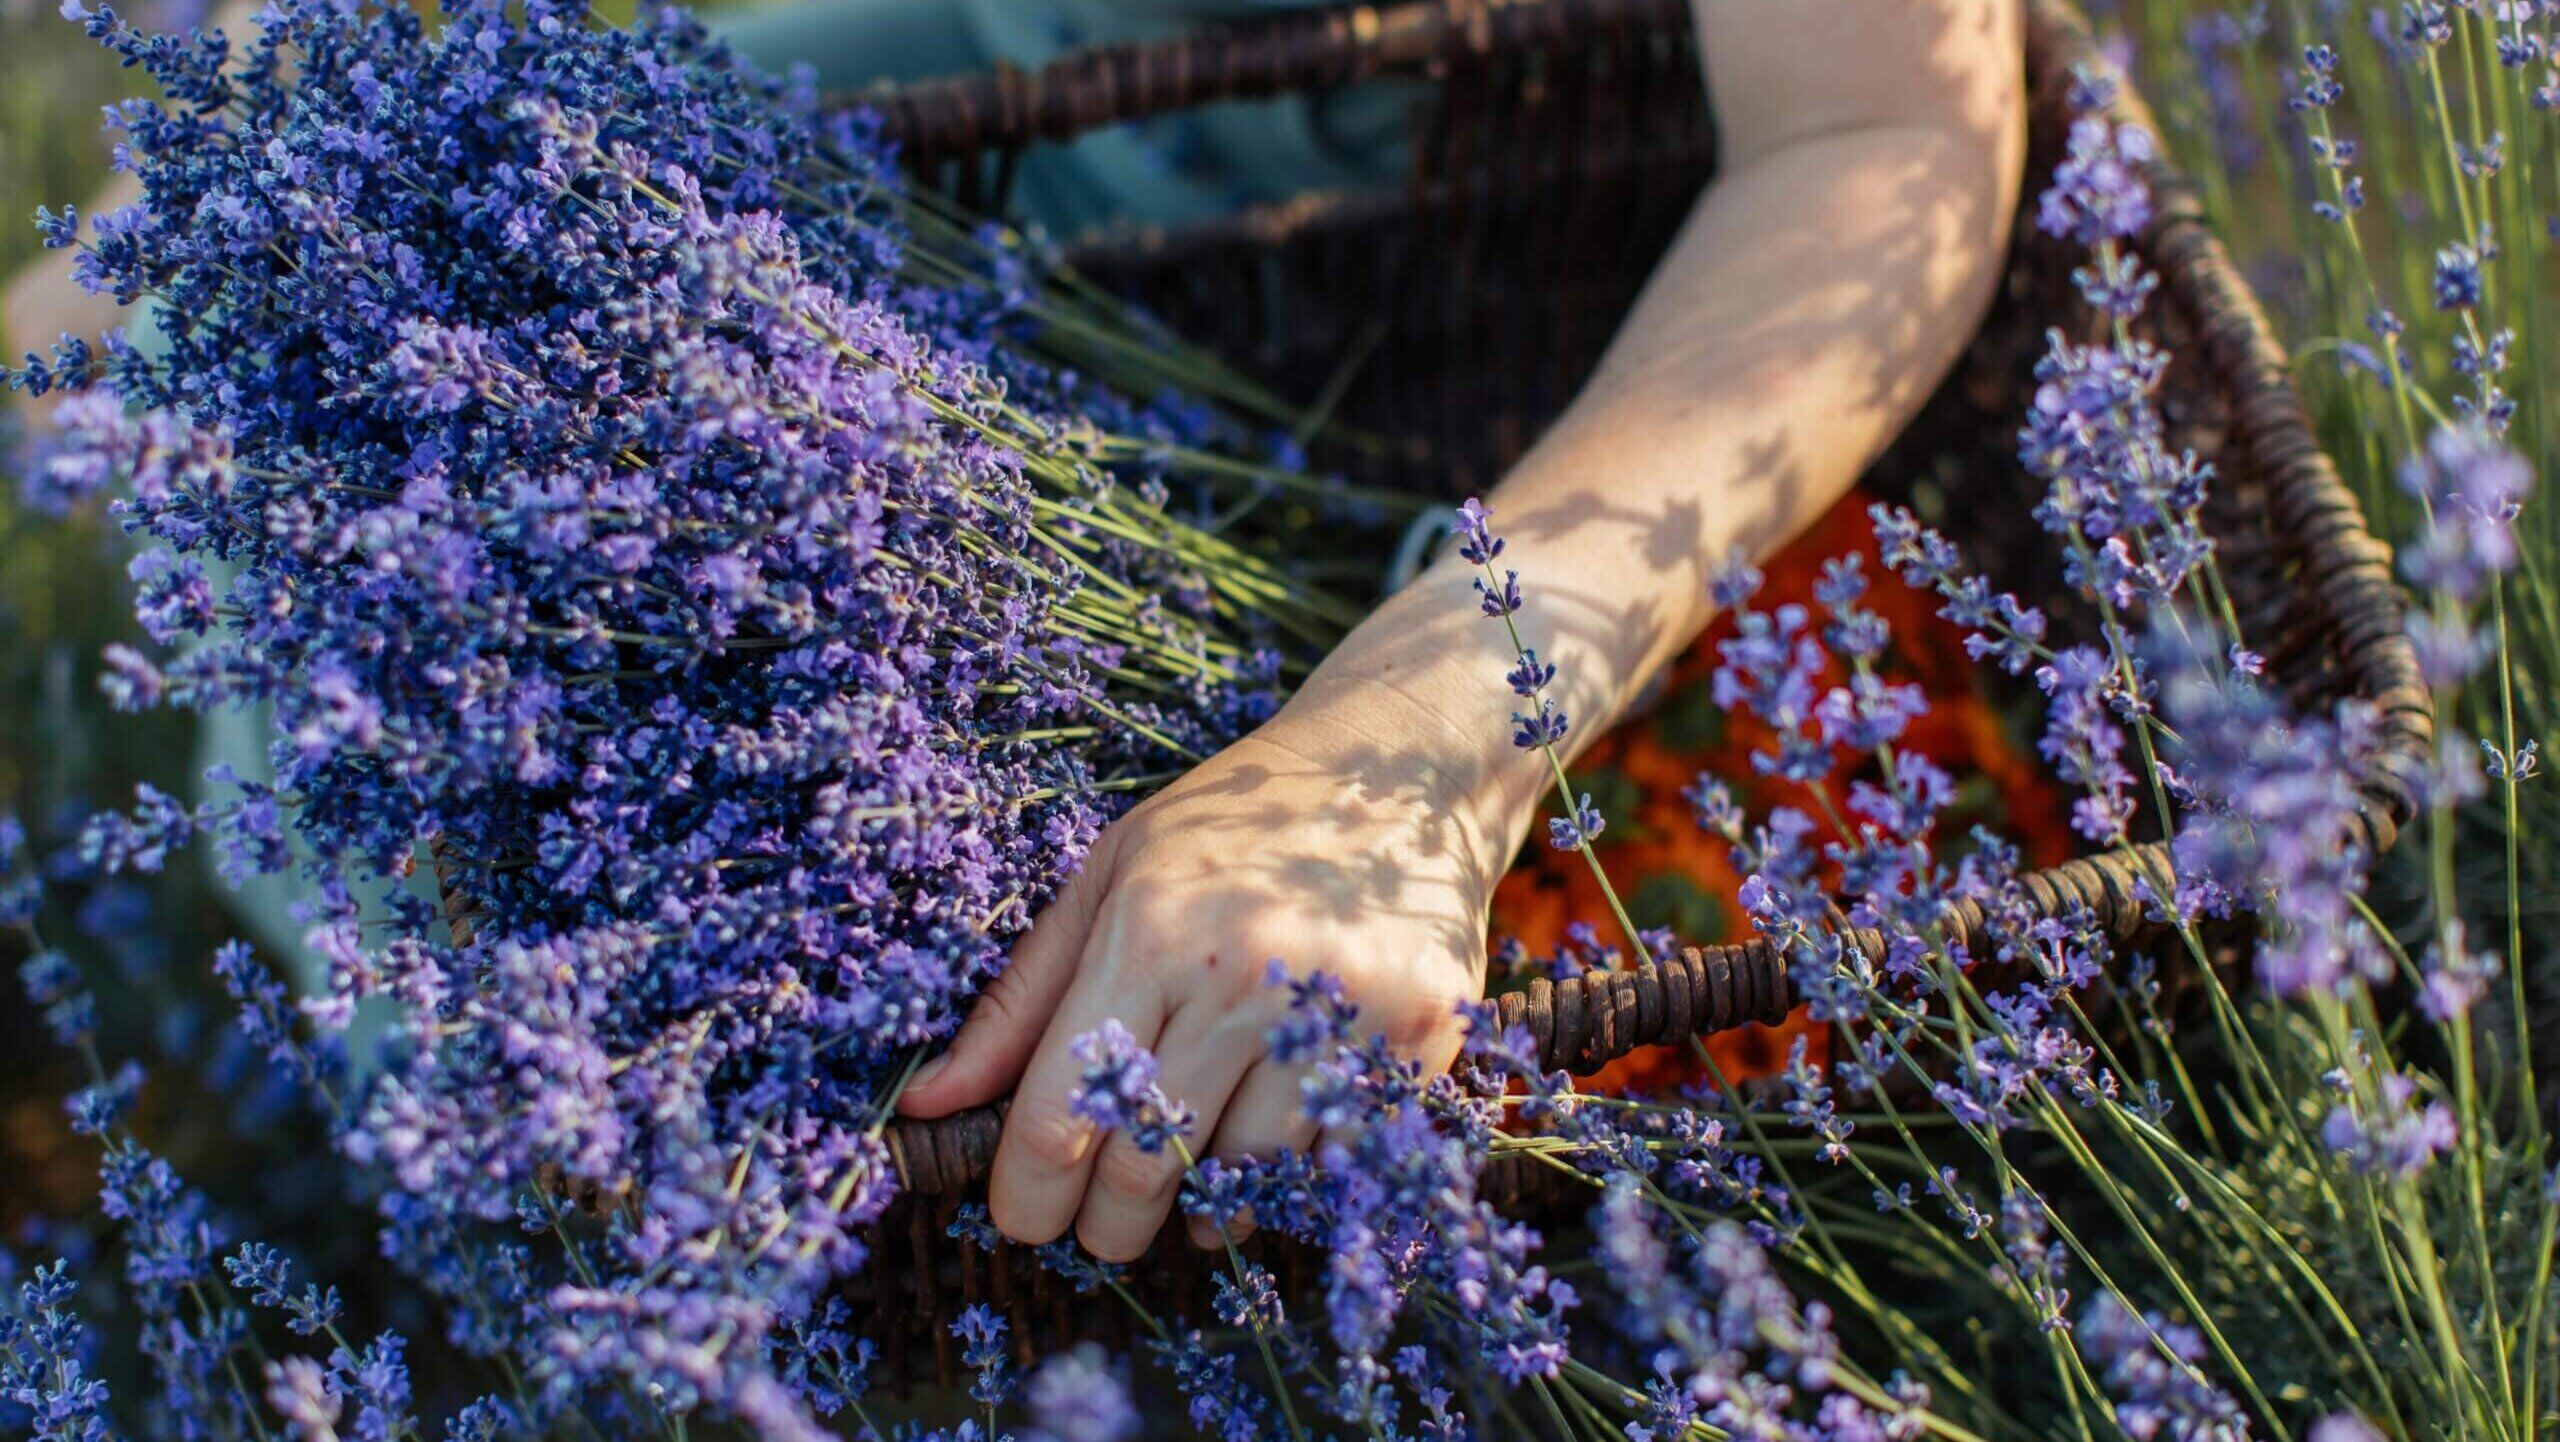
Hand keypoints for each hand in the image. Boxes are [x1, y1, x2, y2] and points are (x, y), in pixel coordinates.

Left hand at [894, 701, 1504, 1261]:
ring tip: (1191, 1180)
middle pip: (1148, 1166)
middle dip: (1107, 1224)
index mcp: (1150, 929)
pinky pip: (1334, 1165)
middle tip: (1101, 1229)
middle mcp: (1244, 974)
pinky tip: (1269, 1149)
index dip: (1027, 1193)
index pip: (1062, 1112)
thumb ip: (1019, 1000)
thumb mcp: (1108, 879)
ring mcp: (1340, 1011)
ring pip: (1244, 1179)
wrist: (1403, 769)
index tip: (1021, 1219)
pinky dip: (1292, 1184)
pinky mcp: (1419, 1039)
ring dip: (1204, 1207)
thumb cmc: (1233, 824)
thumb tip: (925, 1102)